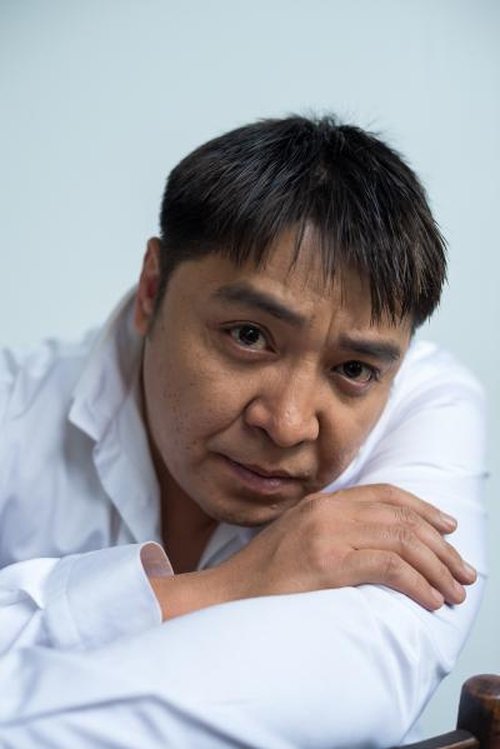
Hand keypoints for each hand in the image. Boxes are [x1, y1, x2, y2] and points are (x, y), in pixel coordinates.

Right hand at [150, 484, 476, 619]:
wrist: (226, 594)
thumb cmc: (262, 575)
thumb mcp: (299, 537)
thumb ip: (333, 528)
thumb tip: (375, 542)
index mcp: (322, 501)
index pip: (384, 494)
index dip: (422, 508)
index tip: (447, 527)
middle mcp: (327, 510)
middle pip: (400, 517)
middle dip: (440, 546)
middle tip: (462, 571)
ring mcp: (327, 534)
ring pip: (401, 540)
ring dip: (435, 568)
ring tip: (453, 592)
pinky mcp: (328, 563)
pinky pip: (388, 567)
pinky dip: (416, 584)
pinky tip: (429, 600)